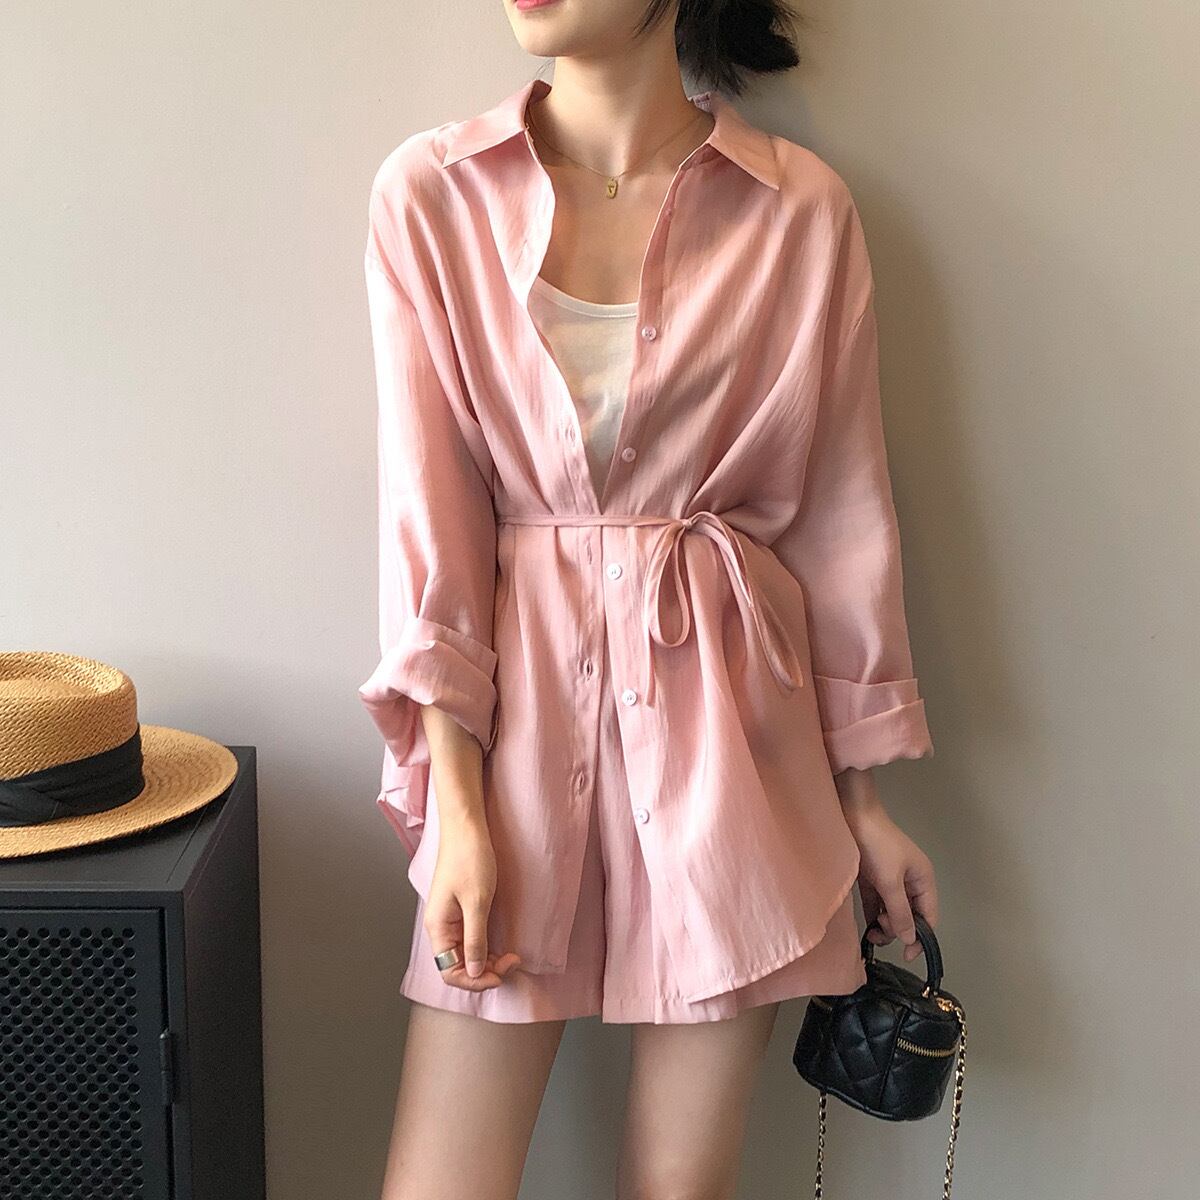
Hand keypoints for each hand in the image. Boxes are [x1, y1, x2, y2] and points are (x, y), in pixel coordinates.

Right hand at [424, 813, 522, 991]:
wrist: (467, 827)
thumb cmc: (469, 859)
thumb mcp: (477, 902)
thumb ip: (475, 940)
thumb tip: (475, 972)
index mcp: (438, 928)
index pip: (449, 972)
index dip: (475, 980)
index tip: (501, 974)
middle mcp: (441, 927)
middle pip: (459, 966)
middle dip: (485, 971)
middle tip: (512, 962)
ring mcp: (450, 918)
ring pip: (466, 954)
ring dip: (488, 960)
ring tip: (511, 955)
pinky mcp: (461, 910)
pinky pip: (471, 938)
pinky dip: (486, 946)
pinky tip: (502, 944)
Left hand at [836, 772, 938, 963]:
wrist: (852, 815)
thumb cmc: (876, 846)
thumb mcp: (890, 882)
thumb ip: (900, 912)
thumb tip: (911, 939)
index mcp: (923, 880)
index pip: (929, 916)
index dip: (921, 937)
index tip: (906, 955)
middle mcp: (910, 882)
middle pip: (911, 916)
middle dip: (898, 928)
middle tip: (879, 929)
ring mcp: (892, 880)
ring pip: (893, 912)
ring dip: (885, 924)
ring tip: (871, 930)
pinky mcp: (874, 878)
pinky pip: (879, 904)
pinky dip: (874, 915)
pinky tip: (866, 926)